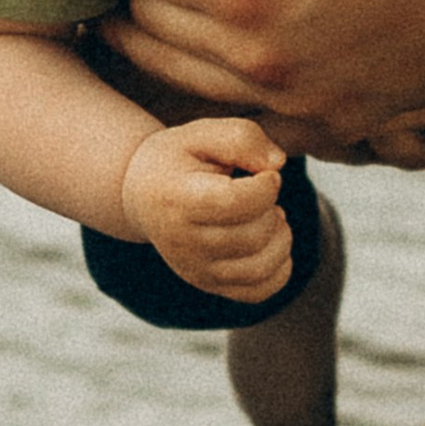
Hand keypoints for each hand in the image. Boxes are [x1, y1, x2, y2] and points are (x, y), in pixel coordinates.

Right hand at [118, 115, 294, 301]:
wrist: (143, 194)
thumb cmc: (178, 159)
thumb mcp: (202, 133)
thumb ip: (242, 138)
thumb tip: (277, 165)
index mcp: (178, 200)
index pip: (236, 204)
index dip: (266, 186)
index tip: (265, 173)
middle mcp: (183, 244)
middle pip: (252, 237)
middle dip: (272, 210)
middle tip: (264, 192)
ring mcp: (195, 271)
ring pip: (259, 269)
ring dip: (280, 239)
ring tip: (270, 216)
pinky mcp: (209, 285)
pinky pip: (258, 292)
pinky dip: (279, 269)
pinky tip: (271, 241)